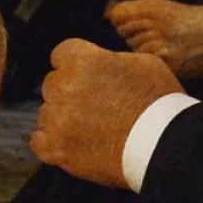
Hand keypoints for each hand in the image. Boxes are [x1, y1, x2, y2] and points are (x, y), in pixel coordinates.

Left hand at [30, 38, 183, 188]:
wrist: (163, 146)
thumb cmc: (159, 102)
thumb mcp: (143, 63)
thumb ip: (110, 59)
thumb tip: (98, 63)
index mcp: (82, 61)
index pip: (61, 54)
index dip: (74, 64)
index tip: (85, 76)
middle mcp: (63, 87)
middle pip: (52, 84)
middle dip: (68, 92)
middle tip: (93, 105)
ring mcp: (56, 119)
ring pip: (46, 113)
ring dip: (61, 118)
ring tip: (89, 128)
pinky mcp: (55, 148)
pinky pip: (39, 141)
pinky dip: (51, 142)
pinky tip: (71, 143)